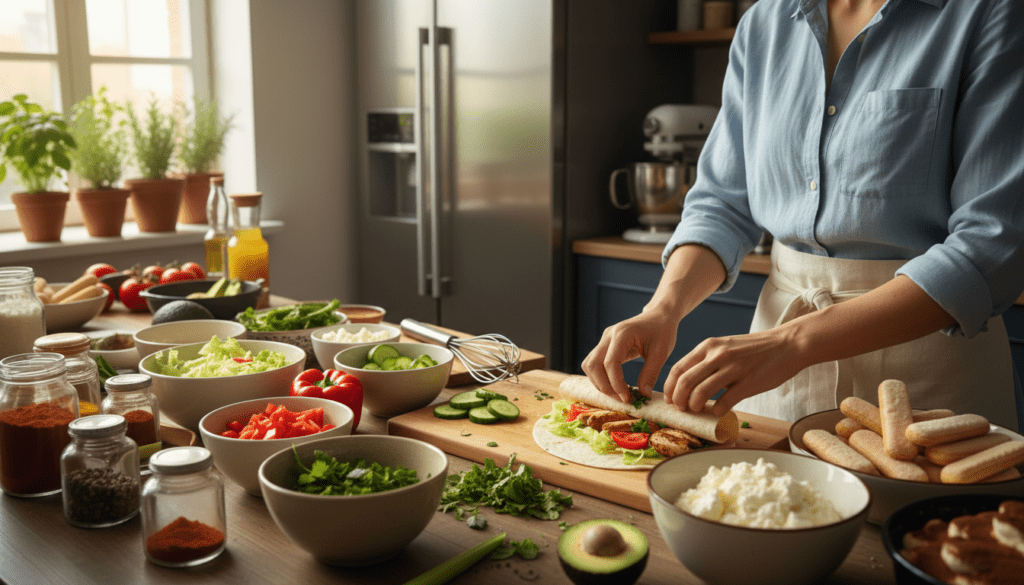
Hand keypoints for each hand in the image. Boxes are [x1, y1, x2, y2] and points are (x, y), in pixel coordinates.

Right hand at [581, 307, 678, 402]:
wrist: (659, 316)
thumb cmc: (662, 331)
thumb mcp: (661, 353)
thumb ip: (651, 373)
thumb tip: (643, 394)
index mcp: (622, 334)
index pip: (610, 363)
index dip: (616, 383)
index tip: (627, 398)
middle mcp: (608, 336)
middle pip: (593, 365)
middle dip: (604, 385)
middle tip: (621, 398)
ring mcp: (604, 340)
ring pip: (589, 365)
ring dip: (599, 382)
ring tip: (618, 394)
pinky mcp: (605, 345)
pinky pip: (594, 363)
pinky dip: (600, 377)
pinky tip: (615, 386)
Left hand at [663, 327, 805, 415]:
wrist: (787, 344)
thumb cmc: (755, 349)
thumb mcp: (725, 346)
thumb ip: (707, 360)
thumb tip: (688, 383)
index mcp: (708, 346)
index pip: (678, 368)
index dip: (669, 387)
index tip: (669, 399)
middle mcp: (717, 356)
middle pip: (685, 382)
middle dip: (678, 400)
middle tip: (681, 409)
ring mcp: (733, 369)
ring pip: (700, 393)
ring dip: (694, 407)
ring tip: (697, 410)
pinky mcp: (748, 383)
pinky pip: (724, 402)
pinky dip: (717, 411)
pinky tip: (718, 411)